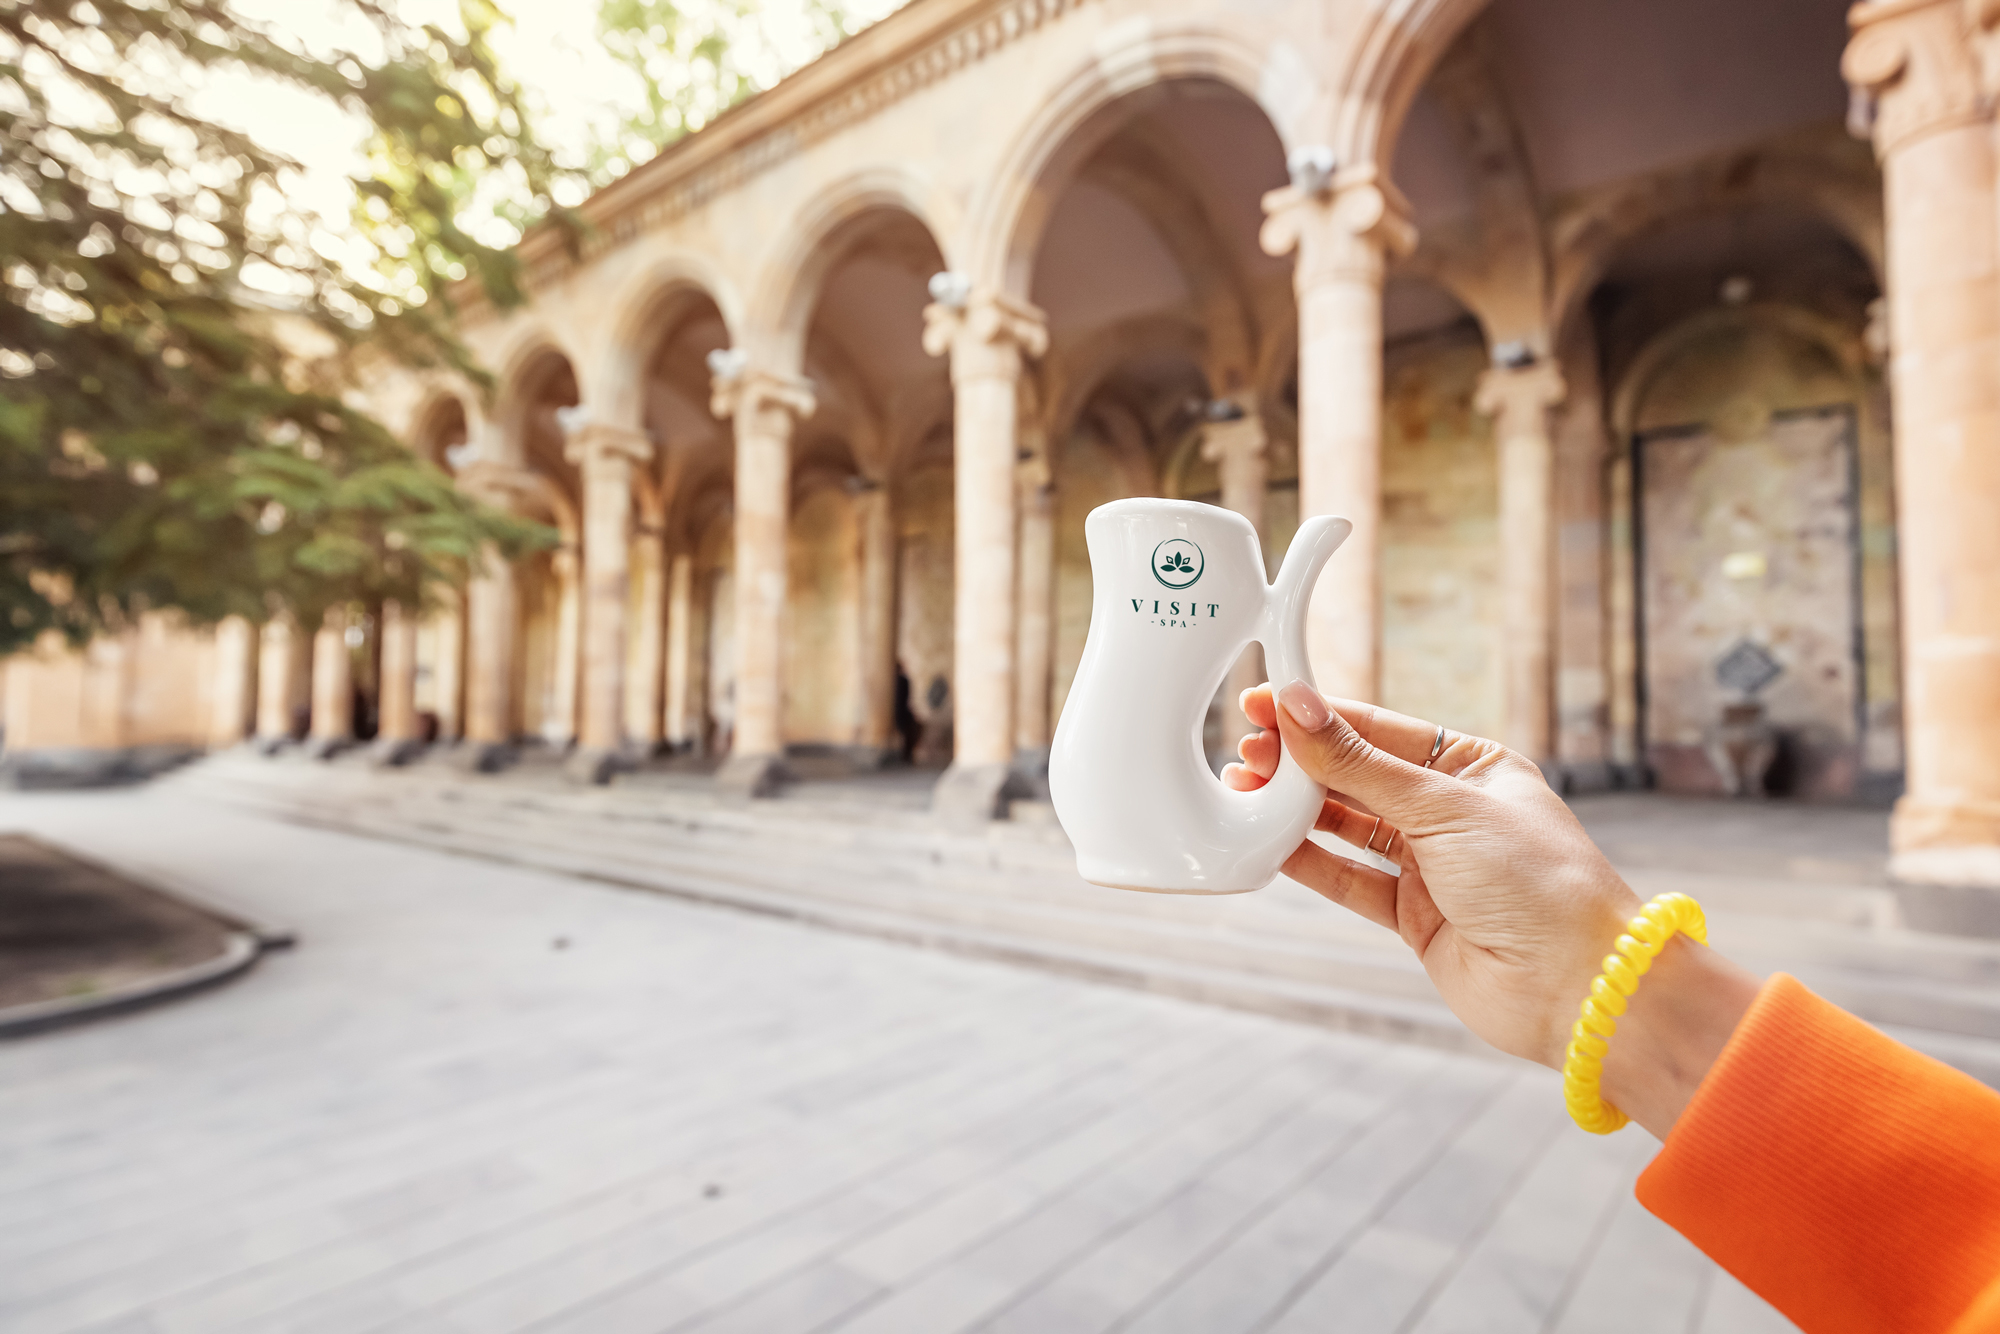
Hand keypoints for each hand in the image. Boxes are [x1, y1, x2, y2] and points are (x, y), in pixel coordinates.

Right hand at [1225, 681, 1758, 1136]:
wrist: (1579, 987)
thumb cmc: (1539, 882)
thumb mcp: (1443, 807)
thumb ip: (1360, 764)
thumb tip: (1300, 708)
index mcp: (1474, 767)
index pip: (1380, 729)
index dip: (1320, 716)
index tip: (1264, 703)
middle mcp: (1451, 812)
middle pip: (1358, 776)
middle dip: (1300, 763)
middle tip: (1245, 753)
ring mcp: (1431, 866)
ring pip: (1347, 828)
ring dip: (1296, 811)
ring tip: (1243, 793)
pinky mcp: (1413, 917)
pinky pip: (1349, 879)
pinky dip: (1309, 862)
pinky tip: (1268, 843)